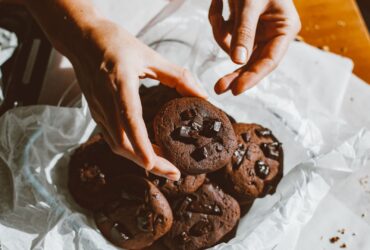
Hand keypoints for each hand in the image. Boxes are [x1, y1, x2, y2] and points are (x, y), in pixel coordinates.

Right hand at [69, 20, 207, 179]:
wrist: (81, 39)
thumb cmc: (115, 43)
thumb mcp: (150, 54)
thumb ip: (178, 76)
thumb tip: (202, 95)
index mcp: (119, 82)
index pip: (129, 118)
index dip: (140, 143)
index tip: (152, 164)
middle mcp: (105, 100)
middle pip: (122, 142)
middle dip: (148, 162)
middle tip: (174, 173)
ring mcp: (98, 109)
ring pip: (117, 144)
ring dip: (140, 160)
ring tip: (166, 167)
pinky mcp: (97, 113)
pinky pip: (113, 138)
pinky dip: (132, 150)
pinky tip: (148, 152)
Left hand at [209, 0, 300, 94]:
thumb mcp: (249, 3)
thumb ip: (244, 31)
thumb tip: (237, 61)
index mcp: (284, 28)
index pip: (270, 61)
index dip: (253, 77)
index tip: (235, 90)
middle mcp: (272, 32)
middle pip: (252, 62)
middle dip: (233, 72)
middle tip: (218, 88)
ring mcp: (256, 30)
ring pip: (234, 47)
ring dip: (220, 32)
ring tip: (217, 6)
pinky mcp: (241, 25)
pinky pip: (225, 33)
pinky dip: (217, 21)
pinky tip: (218, 2)